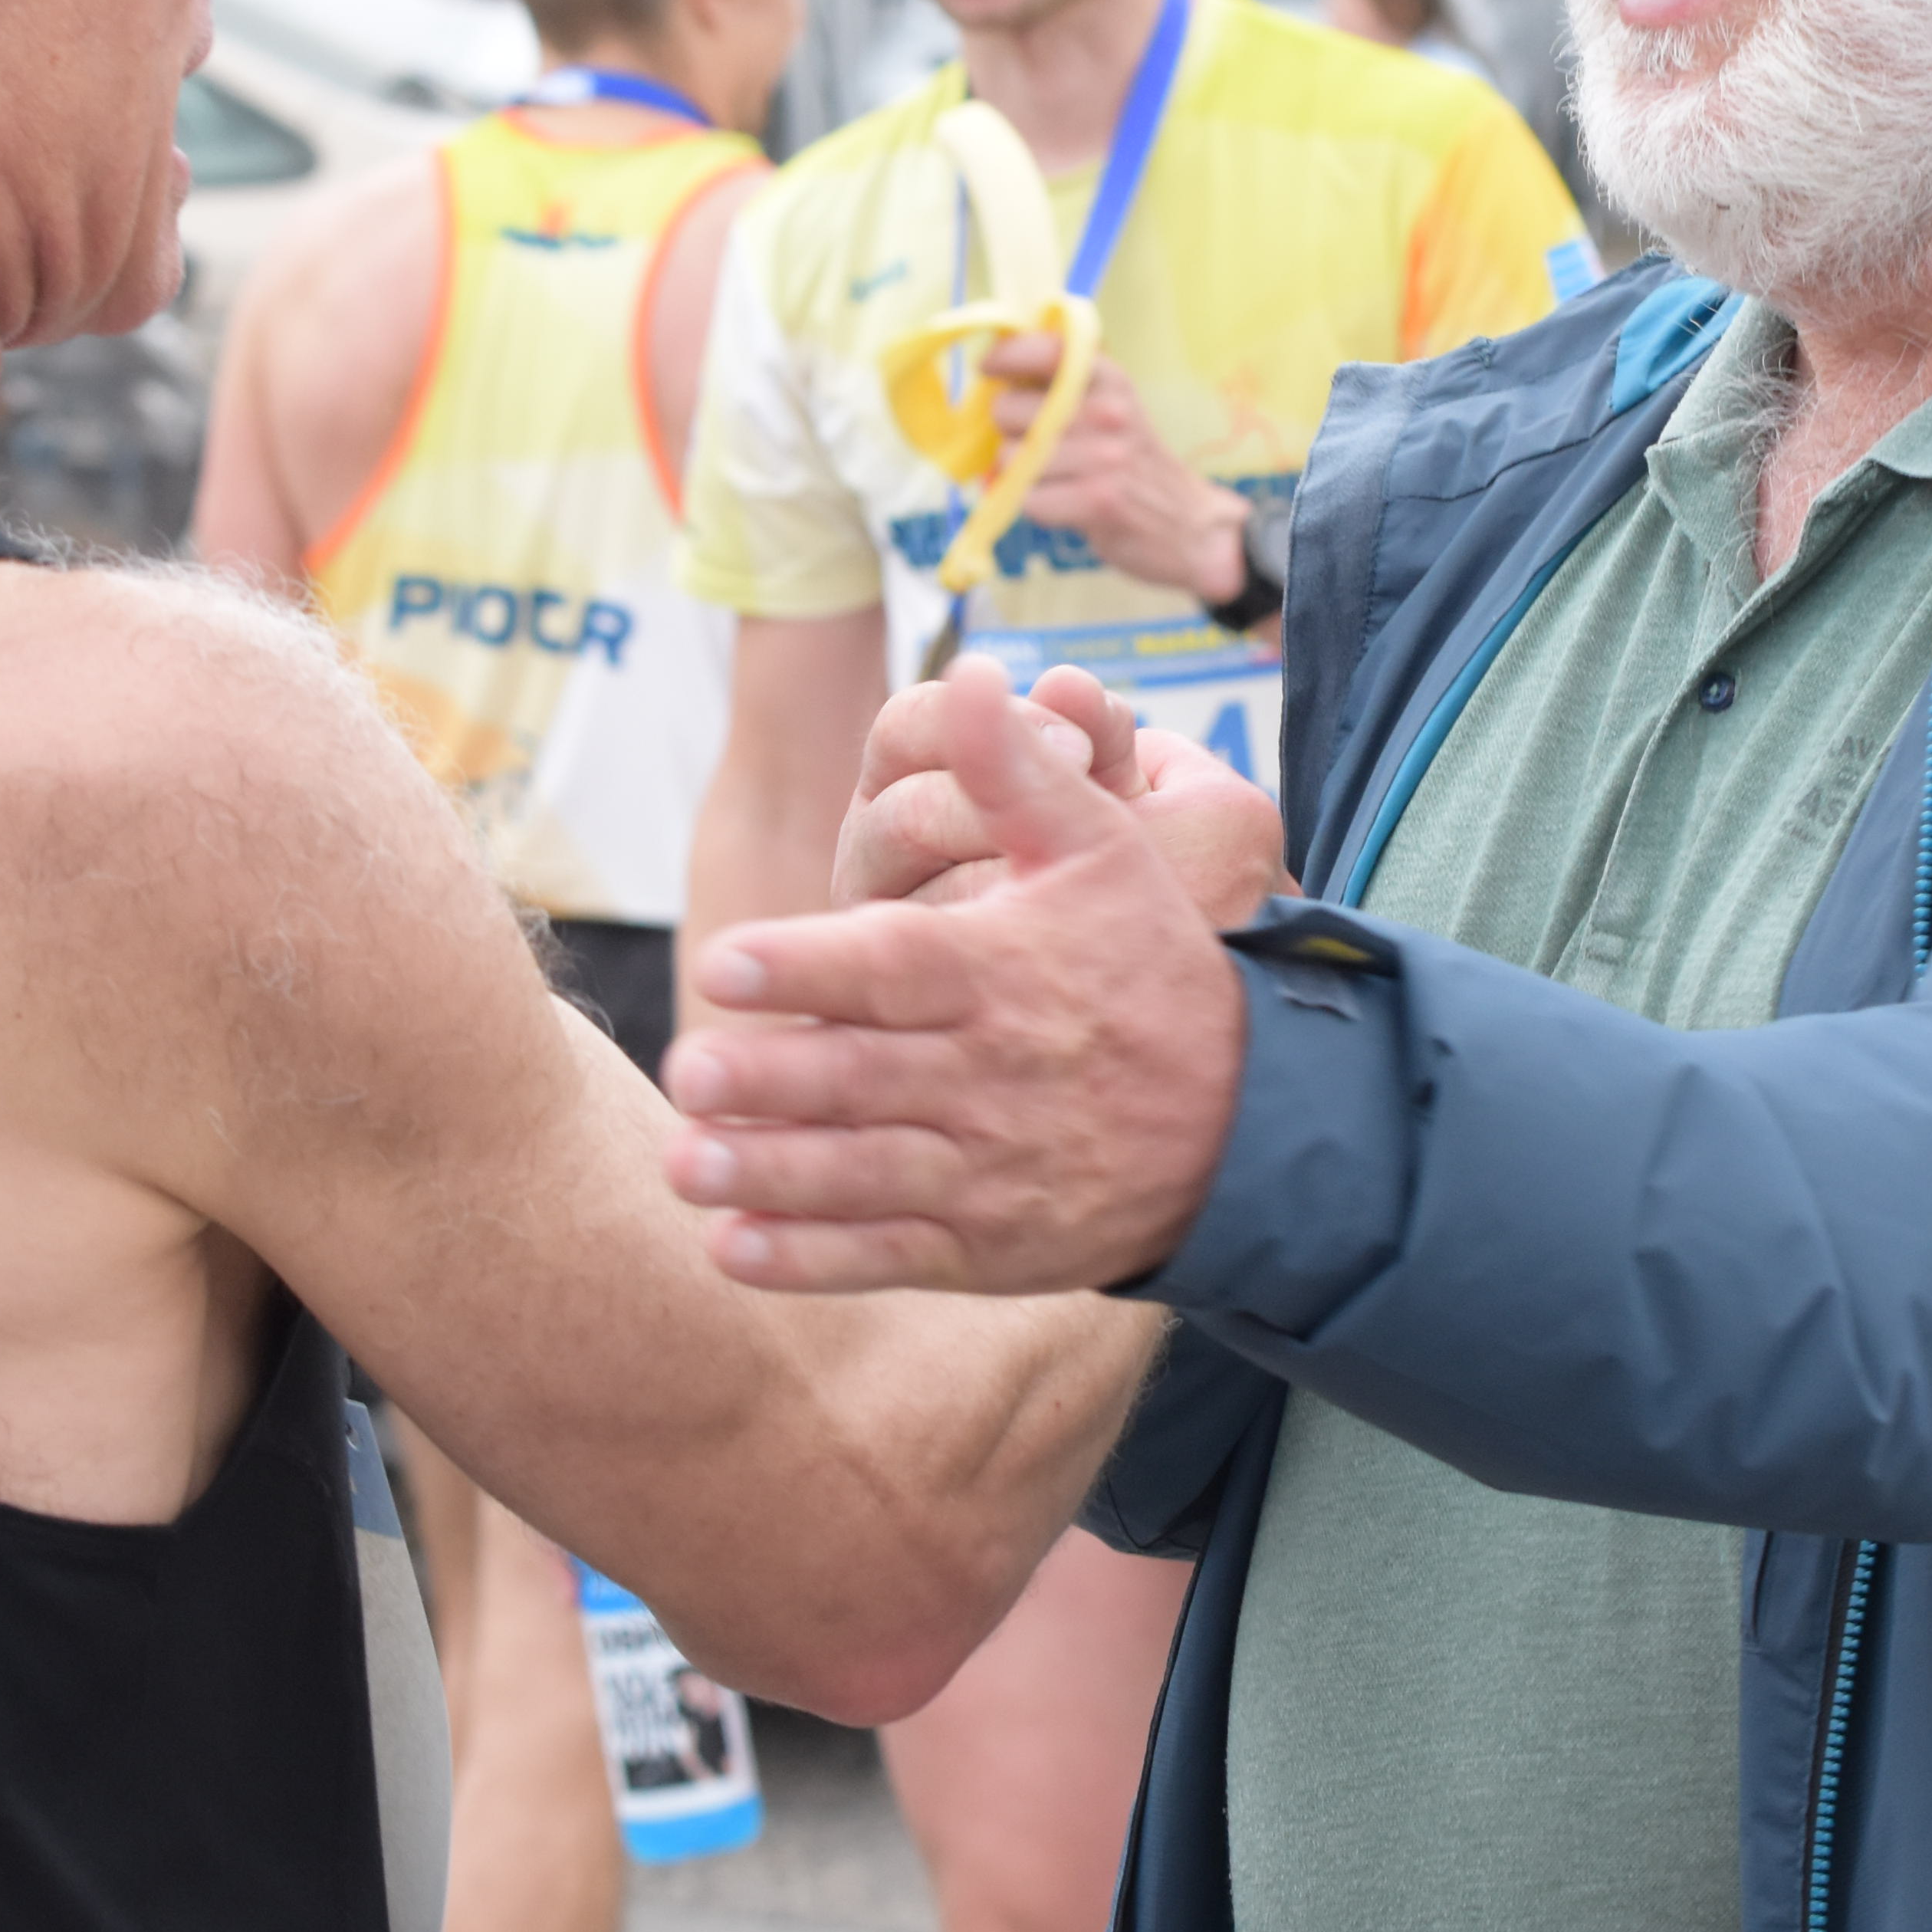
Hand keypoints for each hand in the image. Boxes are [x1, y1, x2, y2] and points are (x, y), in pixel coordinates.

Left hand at [666, 661, 1245, 1293]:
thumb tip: (963, 670)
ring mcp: (986, 1169)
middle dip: (771, 1079)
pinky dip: (811, 1261)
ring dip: (770, 1173)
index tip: (727, 961)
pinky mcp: (984, 1245)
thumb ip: (1014, 770)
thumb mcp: (1101, 851)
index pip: (895, 968)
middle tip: (686, 1071)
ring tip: (686, 1163)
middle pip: (864, 1077)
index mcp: (1003, 973)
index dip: (808, 966)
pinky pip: (888, 1254)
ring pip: (863, 1172)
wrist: (1246, 1123)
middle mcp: (989, 1076)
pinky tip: (733, 1251)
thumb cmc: (1149, 969)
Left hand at [983, 329, 1245, 598]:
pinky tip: (1066, 505)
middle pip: (1008, 410)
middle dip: (1009, 433)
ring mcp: (1104, 456)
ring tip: (1059, 481)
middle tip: (1039, 447)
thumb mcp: (1113, 407)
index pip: (1042, 350)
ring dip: (1022, 477)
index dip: (1004, 358)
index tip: (990, 370)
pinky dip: (1038, 507)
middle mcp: (1108, 410)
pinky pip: (1029, 499)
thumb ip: (1063, 387)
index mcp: (1109, 379)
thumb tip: (993, 374)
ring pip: (1011, 459)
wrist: (1190, 525)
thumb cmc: (1134, 464)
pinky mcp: (1097, 500)